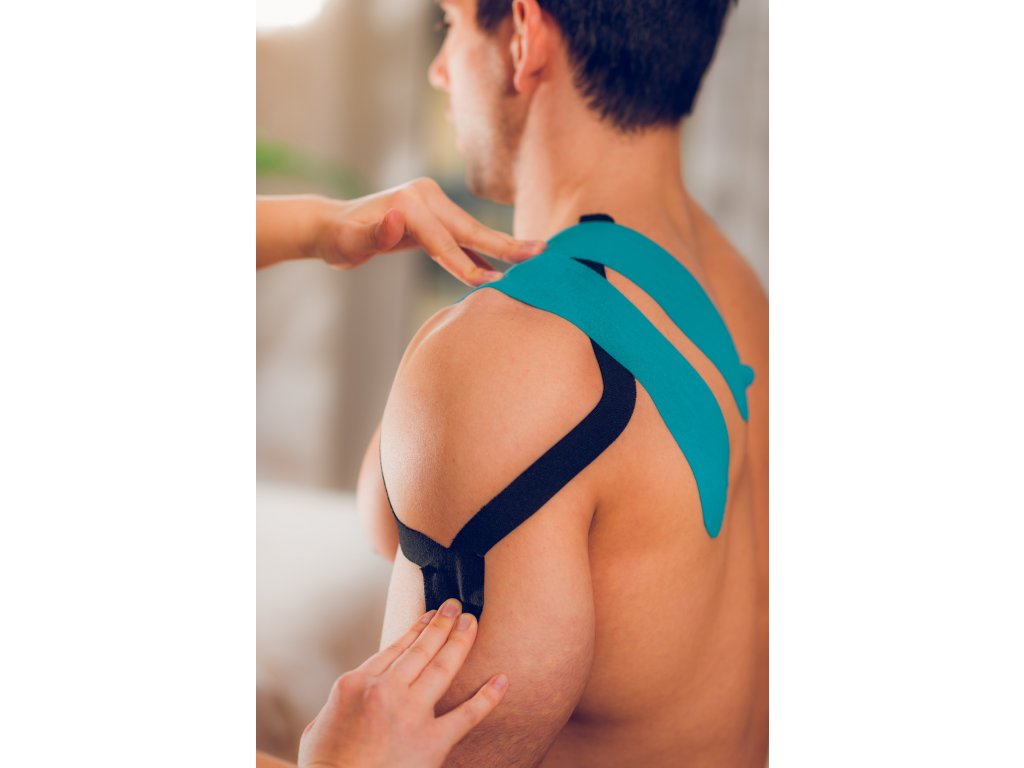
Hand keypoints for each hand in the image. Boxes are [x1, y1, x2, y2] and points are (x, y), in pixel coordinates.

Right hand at [297, 600, 508, 767]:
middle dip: (442, 625)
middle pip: (421, 650)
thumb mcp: (319, 727)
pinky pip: (466, 715)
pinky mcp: (431, 742)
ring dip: (460, 642)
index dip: (416, 630)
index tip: (430, 616)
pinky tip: (501, 680)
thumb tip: (348, 704)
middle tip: (457, 607)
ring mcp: (410, 713)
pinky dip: (487, 697)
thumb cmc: (323, 767)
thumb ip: (338, 707)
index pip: (394, 649)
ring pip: (442, 668)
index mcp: (356, 684)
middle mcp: (385, 691)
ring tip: (473, 622)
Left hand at [307, 178, 544, 284]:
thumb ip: (375, 234)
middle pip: (469, 229)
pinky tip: (504, 263)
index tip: (494, 282)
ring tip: (535, 254)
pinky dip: (482, 251)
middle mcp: (426, 196)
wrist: (333, 227)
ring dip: (502, 246)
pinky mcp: (434, 217)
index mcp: (412, 201)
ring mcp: (432, 204)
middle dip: (505, 244)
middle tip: (541, 253)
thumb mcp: (349, 242)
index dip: (467, 263)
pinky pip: (462, 238)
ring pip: (471, 232)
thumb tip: (398, 220)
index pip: (445, 241)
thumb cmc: (339, 238)